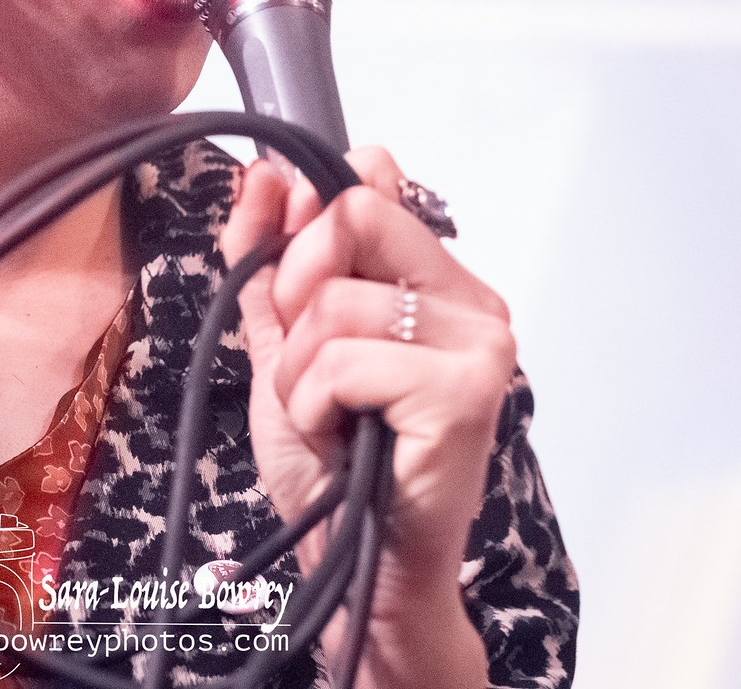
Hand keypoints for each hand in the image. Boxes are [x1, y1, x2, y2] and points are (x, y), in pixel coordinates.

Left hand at [221, 148, 511, 688]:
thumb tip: (262, 177)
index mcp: (434, 278)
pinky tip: (340, 438)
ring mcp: (478, 344)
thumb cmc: (332, 463)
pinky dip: (313, 405)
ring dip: (298, 372)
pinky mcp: (464, 392)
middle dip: (295, 293)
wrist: (355, 563)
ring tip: (328, 416)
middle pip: (351, 217)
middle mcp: (470, 300)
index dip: (302, 222)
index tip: (285, 284)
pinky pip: (343, 360)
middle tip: (310, 368)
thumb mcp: (282, 344)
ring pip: (335, 301)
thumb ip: (268, 261)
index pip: (366, 183)